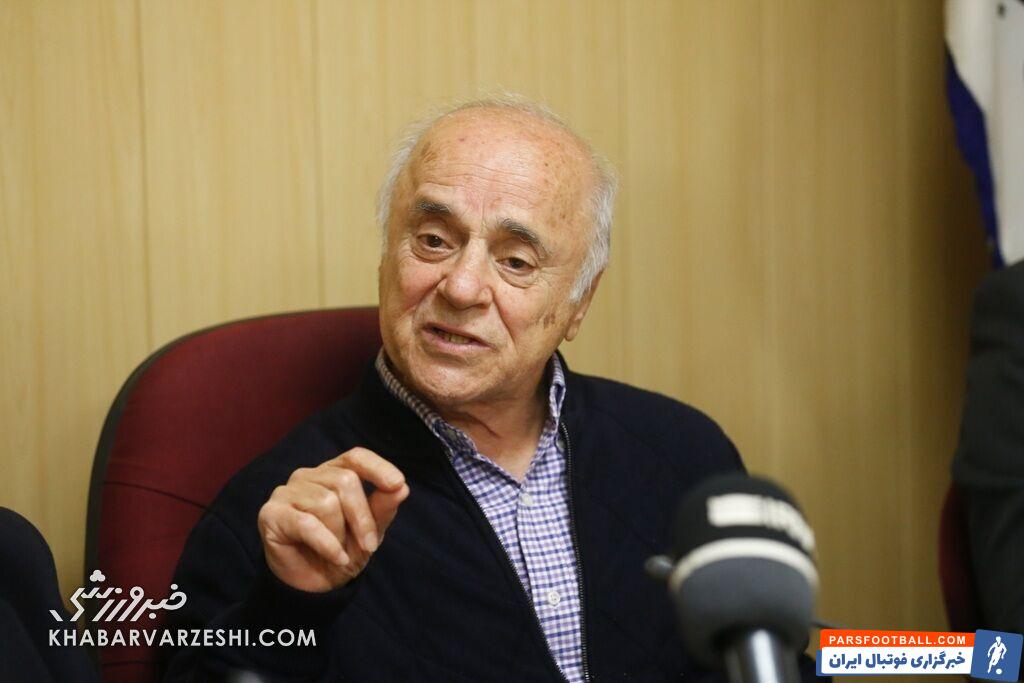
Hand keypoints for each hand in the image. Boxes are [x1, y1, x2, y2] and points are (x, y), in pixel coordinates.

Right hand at [257, 447, 408, 591]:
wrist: (313, 586)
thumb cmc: (342, 551)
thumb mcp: (369, 532)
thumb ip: (382, 508)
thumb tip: (402, 488)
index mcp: (333, 472)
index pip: (356, 457)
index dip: (377, 467)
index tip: (398, 484)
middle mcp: (308, 476)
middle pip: (345, 481)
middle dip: (362, 517)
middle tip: (368, 546)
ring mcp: (286, 492)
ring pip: (326, 502)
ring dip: (340, 534)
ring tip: (339, 551)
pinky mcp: (271, 514)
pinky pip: (307, 524)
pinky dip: (327, 544)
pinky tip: (336, 558)